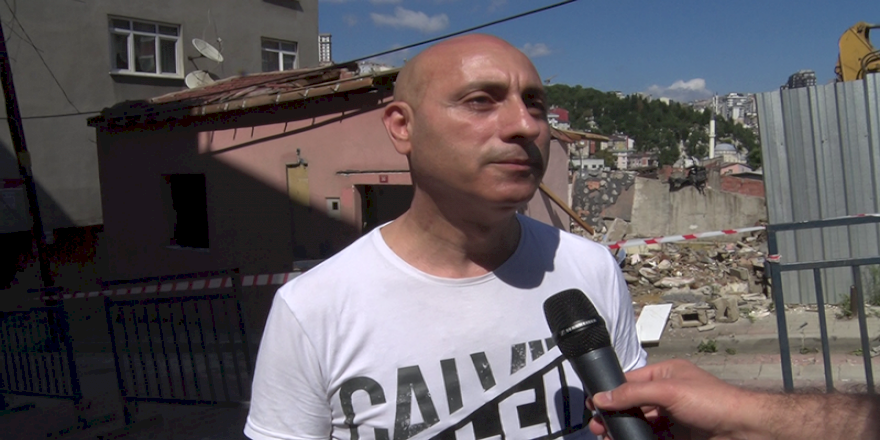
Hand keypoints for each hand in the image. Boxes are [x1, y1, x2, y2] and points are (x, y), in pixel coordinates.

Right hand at [587, 359, 761, 439]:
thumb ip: (633, 394)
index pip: (630, 381)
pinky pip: (651, 439)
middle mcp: (667, 395)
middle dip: (614, 415)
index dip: (611, 392)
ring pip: (640, 425)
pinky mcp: (677, 438)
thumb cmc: (714, 401)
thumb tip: (603, 397)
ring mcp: (672, 418)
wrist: (744, 430)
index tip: (595, 405)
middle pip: (632, 405)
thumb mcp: (668, 391)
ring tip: (609, 438)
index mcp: (665, 374)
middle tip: (599, 427)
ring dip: (624, 431)